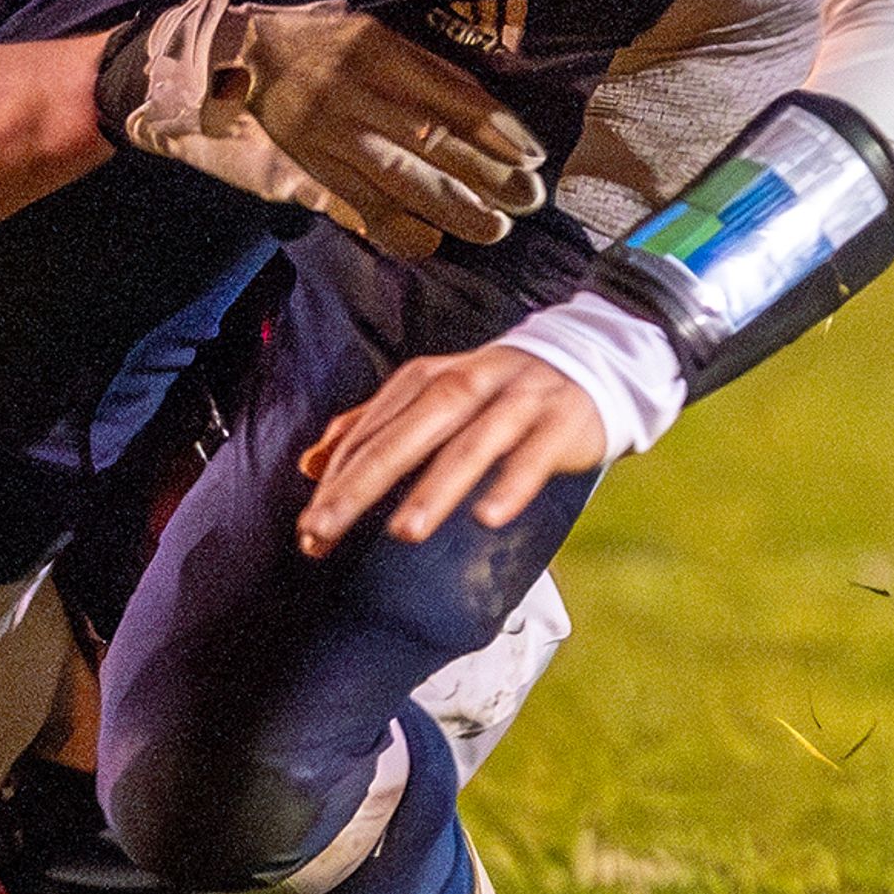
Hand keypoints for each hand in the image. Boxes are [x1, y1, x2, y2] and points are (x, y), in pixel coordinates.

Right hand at [107, 0, 546, 257]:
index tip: (534, 155)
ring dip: (453, 208)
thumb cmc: (310, 43)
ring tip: (493, 227)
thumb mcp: (366, 35)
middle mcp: (350, 90)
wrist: (220, 61)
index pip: (450, 95)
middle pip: (434, 141)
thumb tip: (485, 119)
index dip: (498, 131)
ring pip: (401, 178)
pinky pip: (356, 204)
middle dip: (488, 177)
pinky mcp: (303, 164)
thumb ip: (418, 71)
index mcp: (372, 49)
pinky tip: (428, 243)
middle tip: (528, 201)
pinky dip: (396, 229)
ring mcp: (324, 132)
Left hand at [295, 342, 608, 557]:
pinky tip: (487, 516)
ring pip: (467, 447)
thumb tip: (309, 465)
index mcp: (424, 380)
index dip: (335, 480)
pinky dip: (510, 485)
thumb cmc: (493, 393)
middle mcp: (464, 385)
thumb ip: (372, 429)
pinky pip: (532, 458)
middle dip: (361, 485)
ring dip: (433, 490)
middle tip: (325, 530)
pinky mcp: (558, 424)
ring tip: (402, 531)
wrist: (585, 362)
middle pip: (404, 438)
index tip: (308, 529)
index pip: (370, 434)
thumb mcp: (428, 399)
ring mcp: (513, 403)